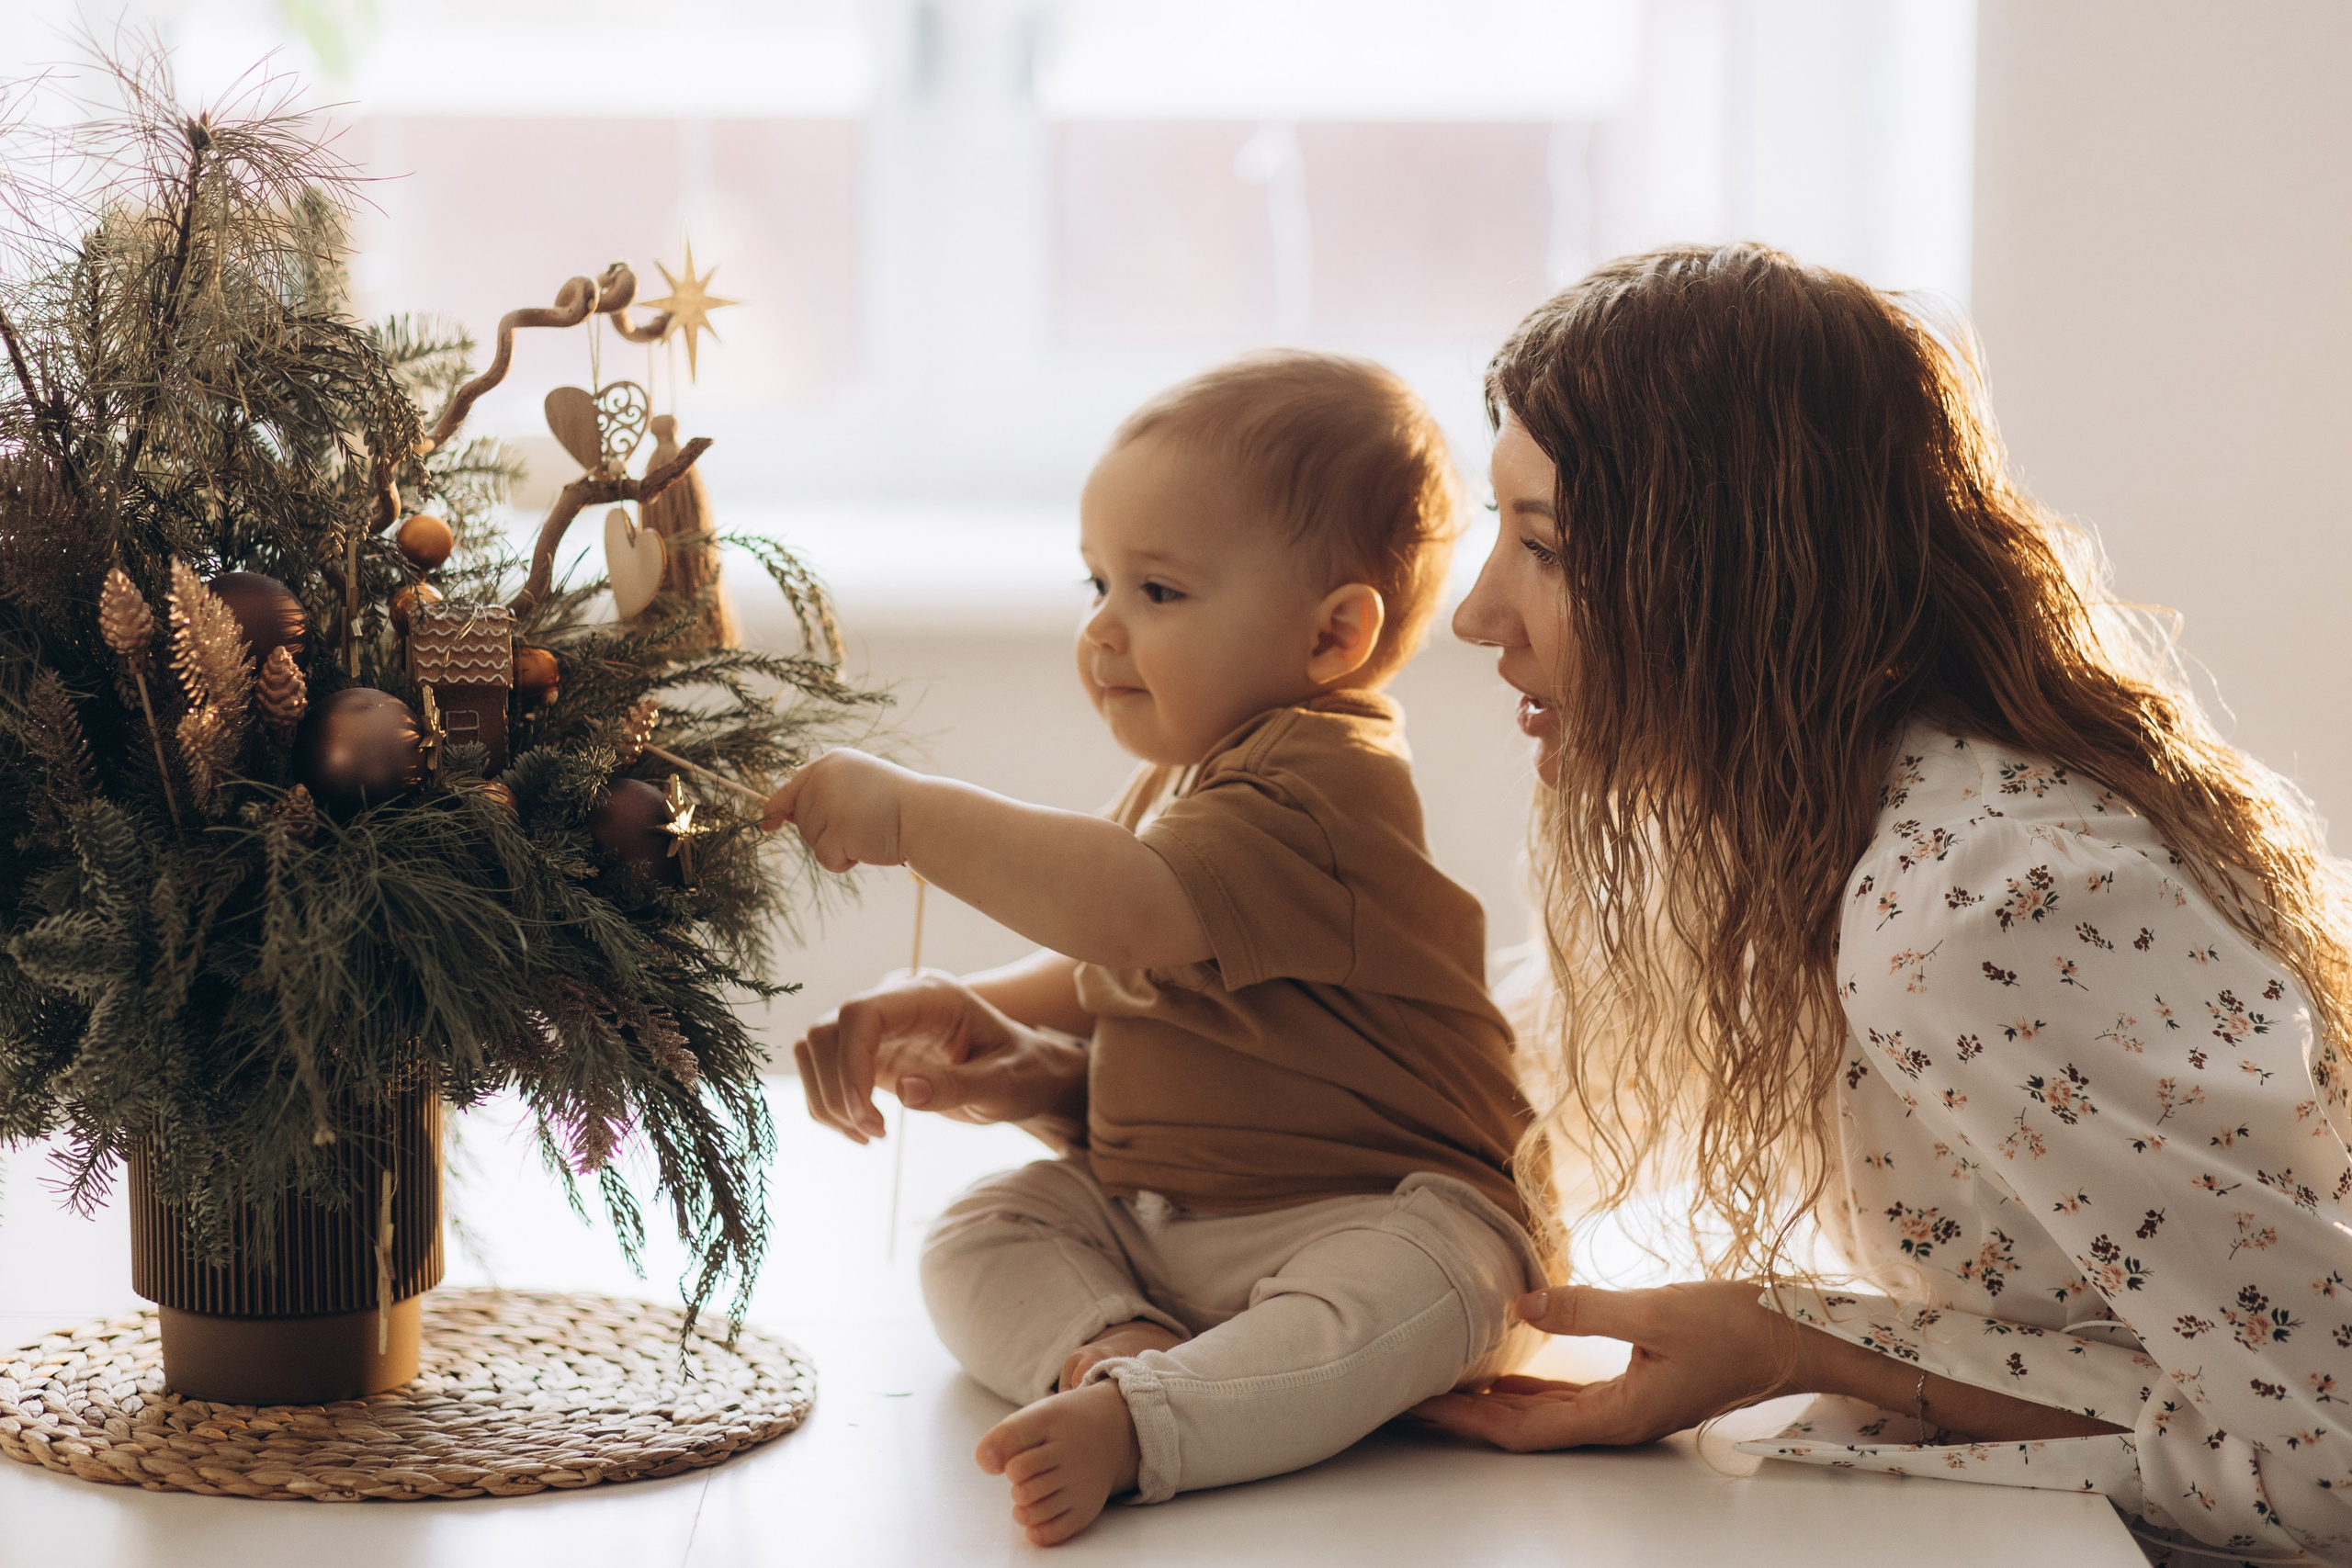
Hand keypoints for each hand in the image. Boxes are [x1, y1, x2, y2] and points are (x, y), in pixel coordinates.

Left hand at [762, 747, 917, 870]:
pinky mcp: (838, 828)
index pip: (792, 787)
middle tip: (860, 827)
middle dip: (825, 833)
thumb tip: (786, 815)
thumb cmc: (899, 805)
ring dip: (837, 847)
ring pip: (812, 841)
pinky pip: (825, 857)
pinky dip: (843, 861)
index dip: (777, 807)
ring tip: (868, 834)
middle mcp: (826, 778)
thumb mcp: (858, 787)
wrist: (927, 815)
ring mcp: (830, 803)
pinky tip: (867, 849)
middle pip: (802, 820)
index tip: (769, 824)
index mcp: (832, 764)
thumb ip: (826, 794)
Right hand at [792, 970, 1089, 1148]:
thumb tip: (904, 1091)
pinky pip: (824, 1072)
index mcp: (931, 996)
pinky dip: (829, 1106)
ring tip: (869, 1134)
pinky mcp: (870, 1053)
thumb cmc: (1023, 1073)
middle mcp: (897, 1001)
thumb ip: (959, 1086)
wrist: (1025, 1076)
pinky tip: (861, 1132)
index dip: (850, 1061)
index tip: (863, 1112)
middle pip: (827, 1031)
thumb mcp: (1005, 1084)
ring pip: (814, 1050)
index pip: (861, 1012)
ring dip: (827, 1100)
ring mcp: (879, 1026)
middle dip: (837, 1089)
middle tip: (875, 1132)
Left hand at [1412, 1281, 1789, 1451]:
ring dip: (1490, 1405)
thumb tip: (1520, 1305)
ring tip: (1440, 1386)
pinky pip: (1564, 1399)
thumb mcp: (1659, 1311)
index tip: (1418, 1404)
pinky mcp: (1632, 1389)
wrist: (1795, 1340)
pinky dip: (1525, 1391)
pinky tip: (1500, 1376)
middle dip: (1464, 1416)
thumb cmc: (1738, 1327)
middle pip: (1521, 1430)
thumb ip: (1586, 1310)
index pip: (1521, 1429)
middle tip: (1408, 1395)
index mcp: (1617, 1416)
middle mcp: (1614, 1422)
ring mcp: (1624, 1409)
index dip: (1465, 1419)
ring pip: (1541, 1417)